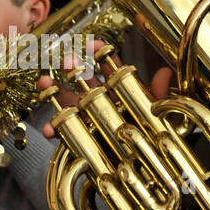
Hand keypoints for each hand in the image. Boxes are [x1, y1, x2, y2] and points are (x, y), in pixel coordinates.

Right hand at [37, 50, 172, 138]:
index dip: (101, 52)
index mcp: (120, 90)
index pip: (110, 66)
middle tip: (65, 61)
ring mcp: (88, 117)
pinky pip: (64, 130)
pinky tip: (48, 128)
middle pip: (83, 79)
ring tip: (44, 83)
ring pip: (67, 100)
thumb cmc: (153, 137)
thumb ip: (160, 96)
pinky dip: (54, 128)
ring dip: (54, 91)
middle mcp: (101, 100)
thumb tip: (165, 74)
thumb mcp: (160, 116)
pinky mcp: (79, 136)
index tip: (93, 44)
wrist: (144, 165)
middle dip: (72, 68)